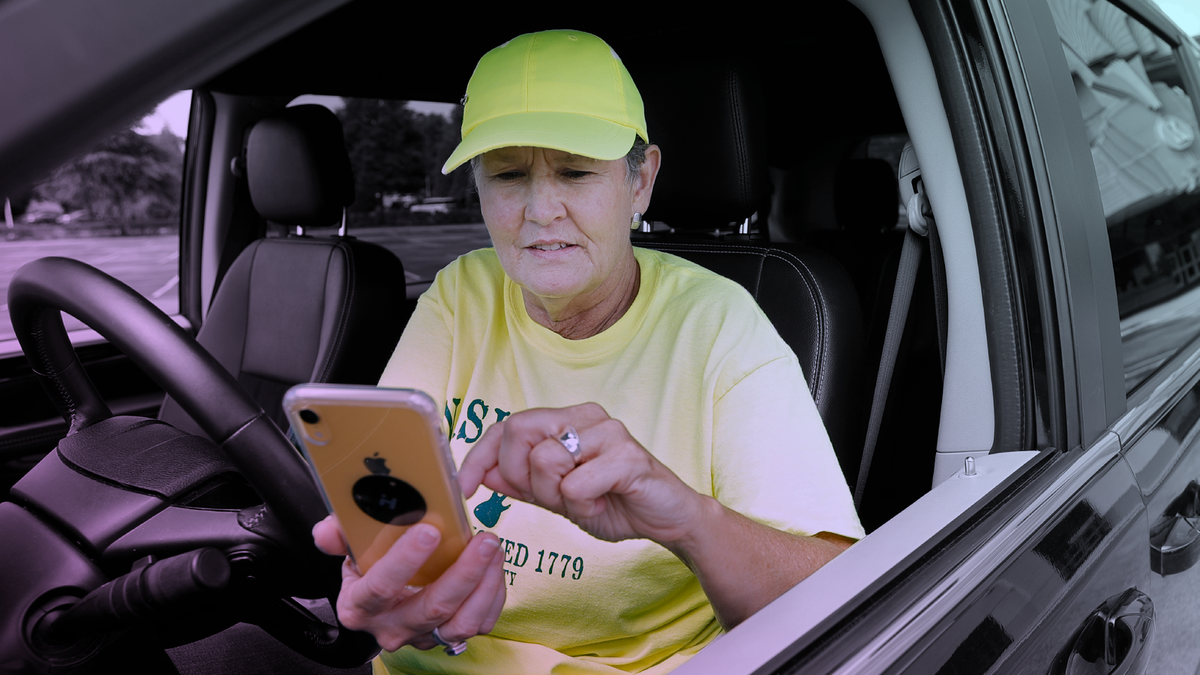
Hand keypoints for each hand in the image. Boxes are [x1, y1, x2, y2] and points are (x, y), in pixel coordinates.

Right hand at [312, 516, 505, 651]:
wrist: (379, 604)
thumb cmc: (368, 569)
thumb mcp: (349, 551)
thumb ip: (338, 536)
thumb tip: (326, 529)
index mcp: (359, 606)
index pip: (381, 587)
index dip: (404, 561)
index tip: (429, 531)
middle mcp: (390, 627)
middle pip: (432, 607)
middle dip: (463, 571)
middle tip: (483, 540)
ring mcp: (421, 636)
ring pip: (460, 621)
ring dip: (484, 585)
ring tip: (494, 549)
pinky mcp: (447, 637)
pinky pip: (478, 624)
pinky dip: (492, 597)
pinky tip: (495, 569)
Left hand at [458, 403, 705, 544]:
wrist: (667, 520)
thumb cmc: (615, 502)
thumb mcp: (558, 497)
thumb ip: (523, 482)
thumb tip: (485, 473)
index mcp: (567, 420)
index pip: (508, 425)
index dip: (480, 456)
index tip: (468, 488)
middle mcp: (586, 416)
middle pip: (519, 432)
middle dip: (522, 477)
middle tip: (550, 498)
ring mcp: (609, 432)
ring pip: (546, 459)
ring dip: (557, 496)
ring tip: (584, 503)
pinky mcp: (627, 455)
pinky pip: (576, 484)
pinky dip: (582, 506)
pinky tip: (602, 506)